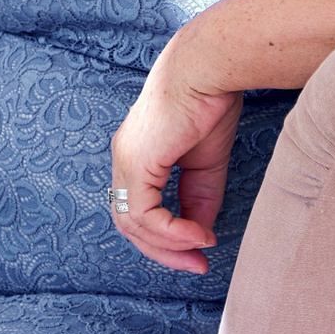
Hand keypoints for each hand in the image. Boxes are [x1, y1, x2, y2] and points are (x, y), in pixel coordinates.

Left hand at [109, 29, 245, 273]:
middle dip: (163, 251)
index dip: (165, 238)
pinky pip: (143, 213)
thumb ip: (198, 199)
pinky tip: (198, 235)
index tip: (200, 251)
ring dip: (168, 245)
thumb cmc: (209, 102)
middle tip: (197, 266)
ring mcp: (126, 159)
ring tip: (201, 249)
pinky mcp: (137, 161)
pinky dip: (170, 232)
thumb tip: (199, 236)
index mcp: (137, 155)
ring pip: (131, 223)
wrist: (210, 68)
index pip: (137, 210)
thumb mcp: (205, 163)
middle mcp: (124, 158)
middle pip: (128, 223)